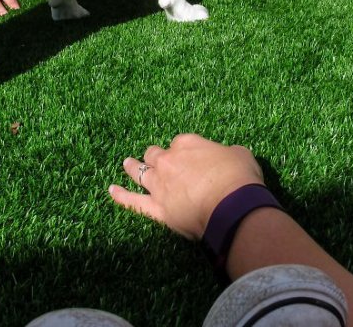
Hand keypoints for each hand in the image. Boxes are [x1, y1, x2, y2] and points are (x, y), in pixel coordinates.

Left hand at [109, 134, 264, 239]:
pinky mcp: (157, 209)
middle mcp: (169, 161)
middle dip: (155, 156)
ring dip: (132, 167)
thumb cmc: (240, 178)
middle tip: (153, 157)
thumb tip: (229, 156)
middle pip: (155, 155)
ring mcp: (159, 185)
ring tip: (127, 163)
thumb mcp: (241, 155)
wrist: (233, 207)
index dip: (183, 151)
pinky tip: (111, 191)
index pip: (179, 143)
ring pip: (140, 173)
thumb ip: (229, 153)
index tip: (189, 158)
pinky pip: (134, 202)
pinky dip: (121, 196)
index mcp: (188, 144)